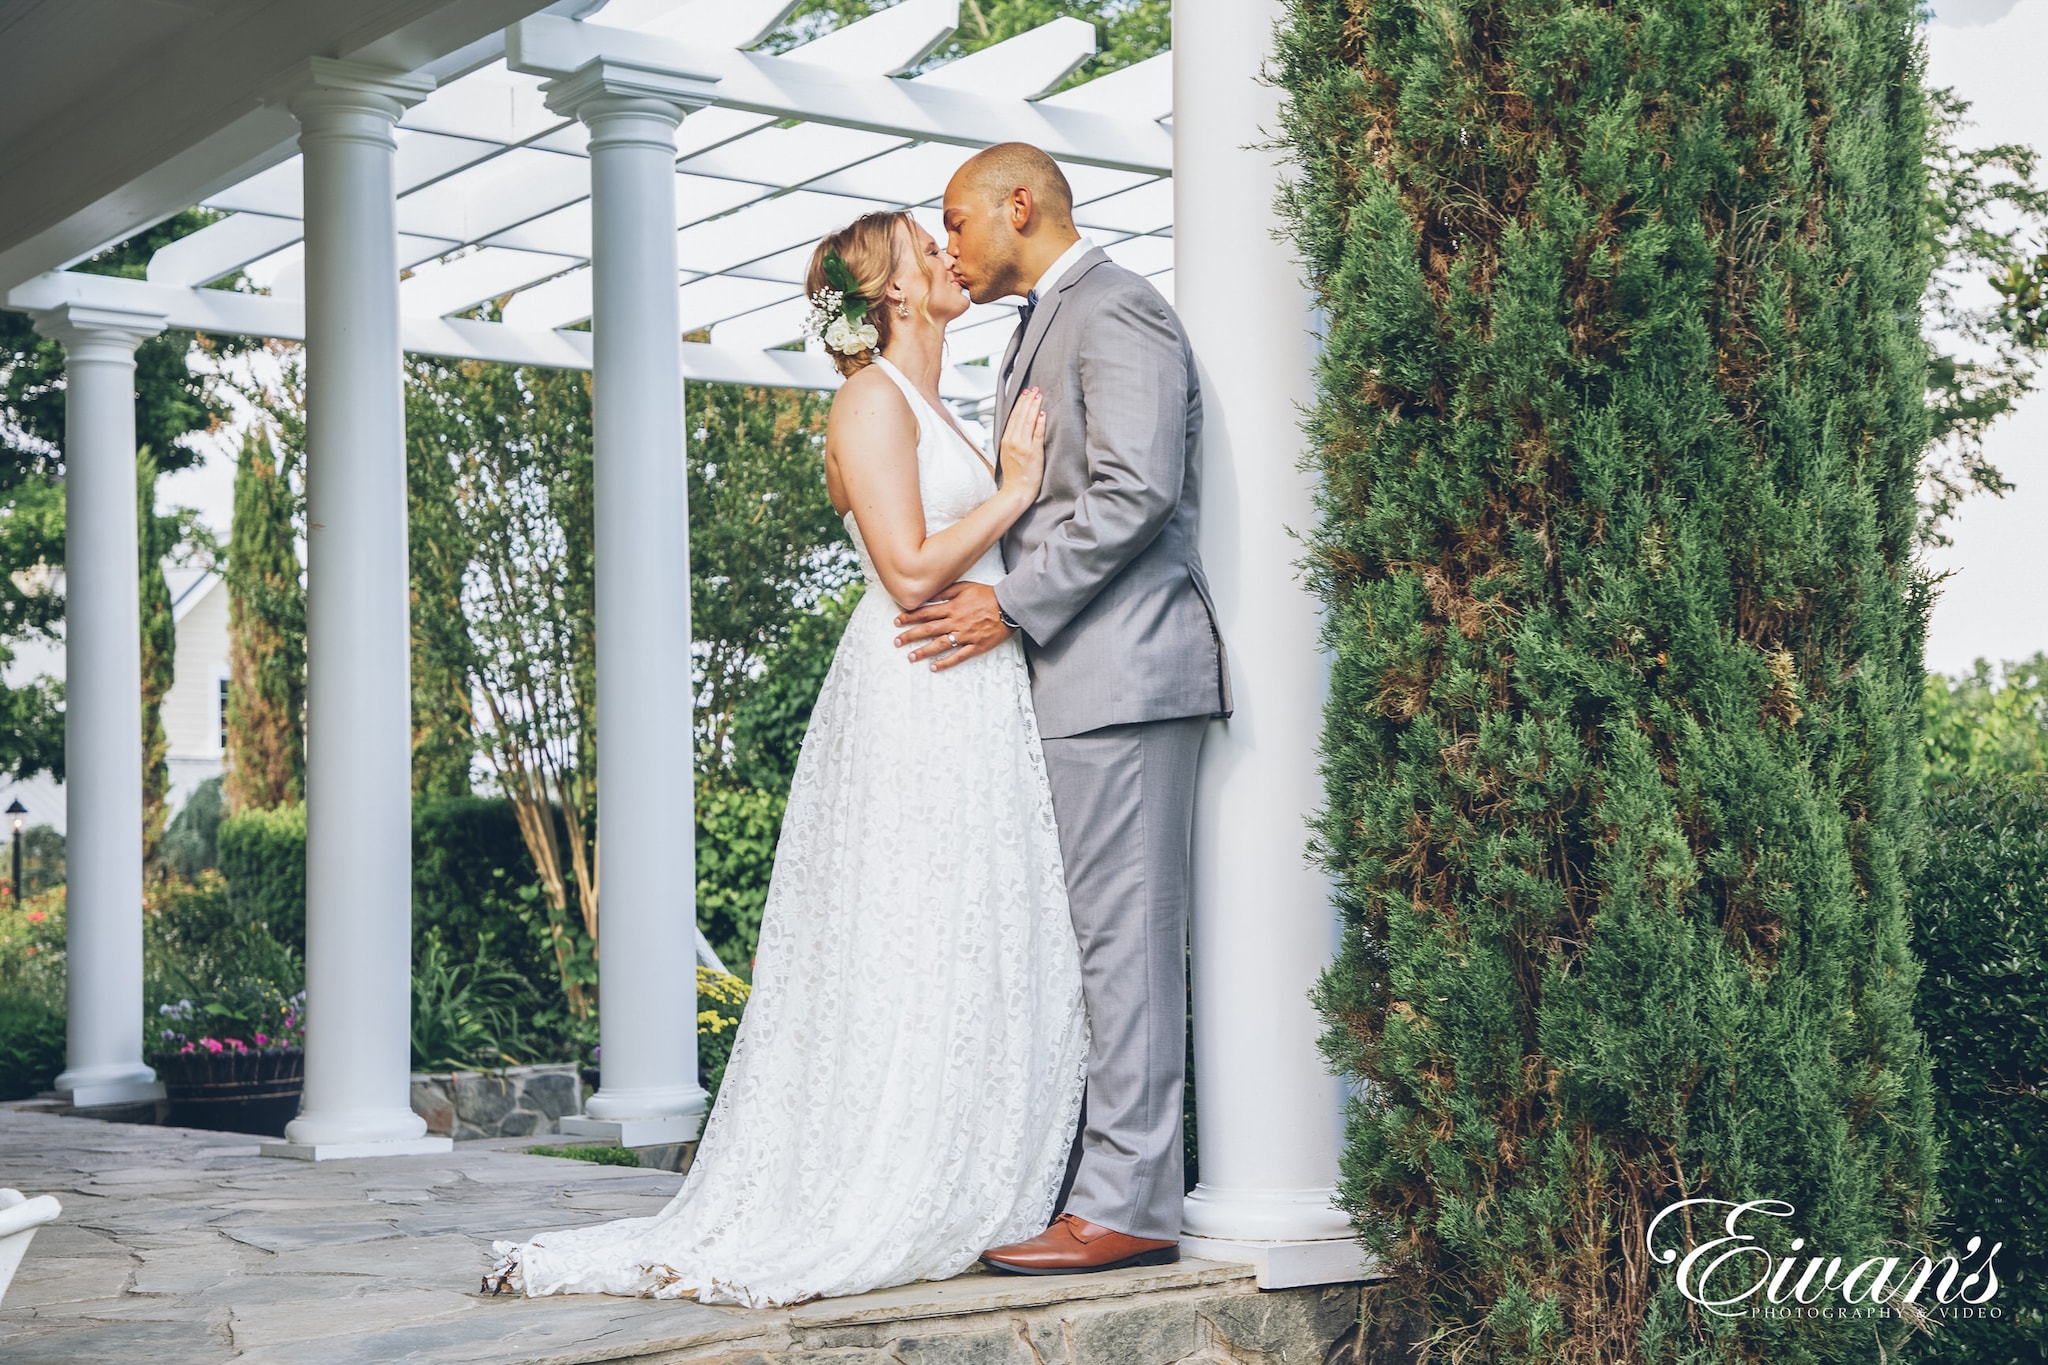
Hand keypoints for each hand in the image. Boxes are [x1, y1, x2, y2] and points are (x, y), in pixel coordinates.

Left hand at [894, 581, 1011, 670]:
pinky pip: (958, 656)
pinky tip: (934, 667)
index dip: (910, 617)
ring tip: (911, 657)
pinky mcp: (975, 646)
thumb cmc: (988, 595)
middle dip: (910, 635)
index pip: (925, 613)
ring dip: (923, 651)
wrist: (1009, 606)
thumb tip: (929, 594)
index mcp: (952, 607)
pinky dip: (945, 662)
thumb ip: (946, 591)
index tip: (897, 621)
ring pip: (940, 644)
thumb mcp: (965, 587)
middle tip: (897, 642)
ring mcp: (965, 635)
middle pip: (928, 630)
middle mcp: (955, 622)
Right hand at [998, 388, 1046, 500]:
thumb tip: (1019, 426)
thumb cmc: (1014, 475)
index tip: (1026, 392)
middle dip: (1028, 400)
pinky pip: (1037, 434)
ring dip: (1034, 406)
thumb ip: (1012, 439)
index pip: (1013, 416)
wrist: (1016, 491)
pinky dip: (1039, 422)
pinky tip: (1042, 413)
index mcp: (1005, 440)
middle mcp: (1012, 441)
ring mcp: (1022, 446)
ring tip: (1039, 395)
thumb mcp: (1007, 454)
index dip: (1020, 403)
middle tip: (1034, 388)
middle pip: (1020, 416)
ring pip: (1028, 421)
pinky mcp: (1033, 453)